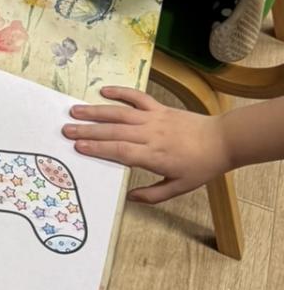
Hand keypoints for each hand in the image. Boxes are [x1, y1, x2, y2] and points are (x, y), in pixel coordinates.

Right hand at [63, 88, 227, 202]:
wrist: (222, 141)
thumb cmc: (201, 166)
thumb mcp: (180, 188)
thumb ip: (153, 195)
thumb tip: (129, 198)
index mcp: (154, 156)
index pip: (120, 151)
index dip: (98, 149)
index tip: (79, 148)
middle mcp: (151, 134)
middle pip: (114, 131)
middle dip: (88, 131)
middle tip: (66, 130)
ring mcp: (154, 118)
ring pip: (120, 113)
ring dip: (96, 112)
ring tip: (75, 111)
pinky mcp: (160, 108)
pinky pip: (138, 97)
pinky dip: (121, 92)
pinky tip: (104, 91)